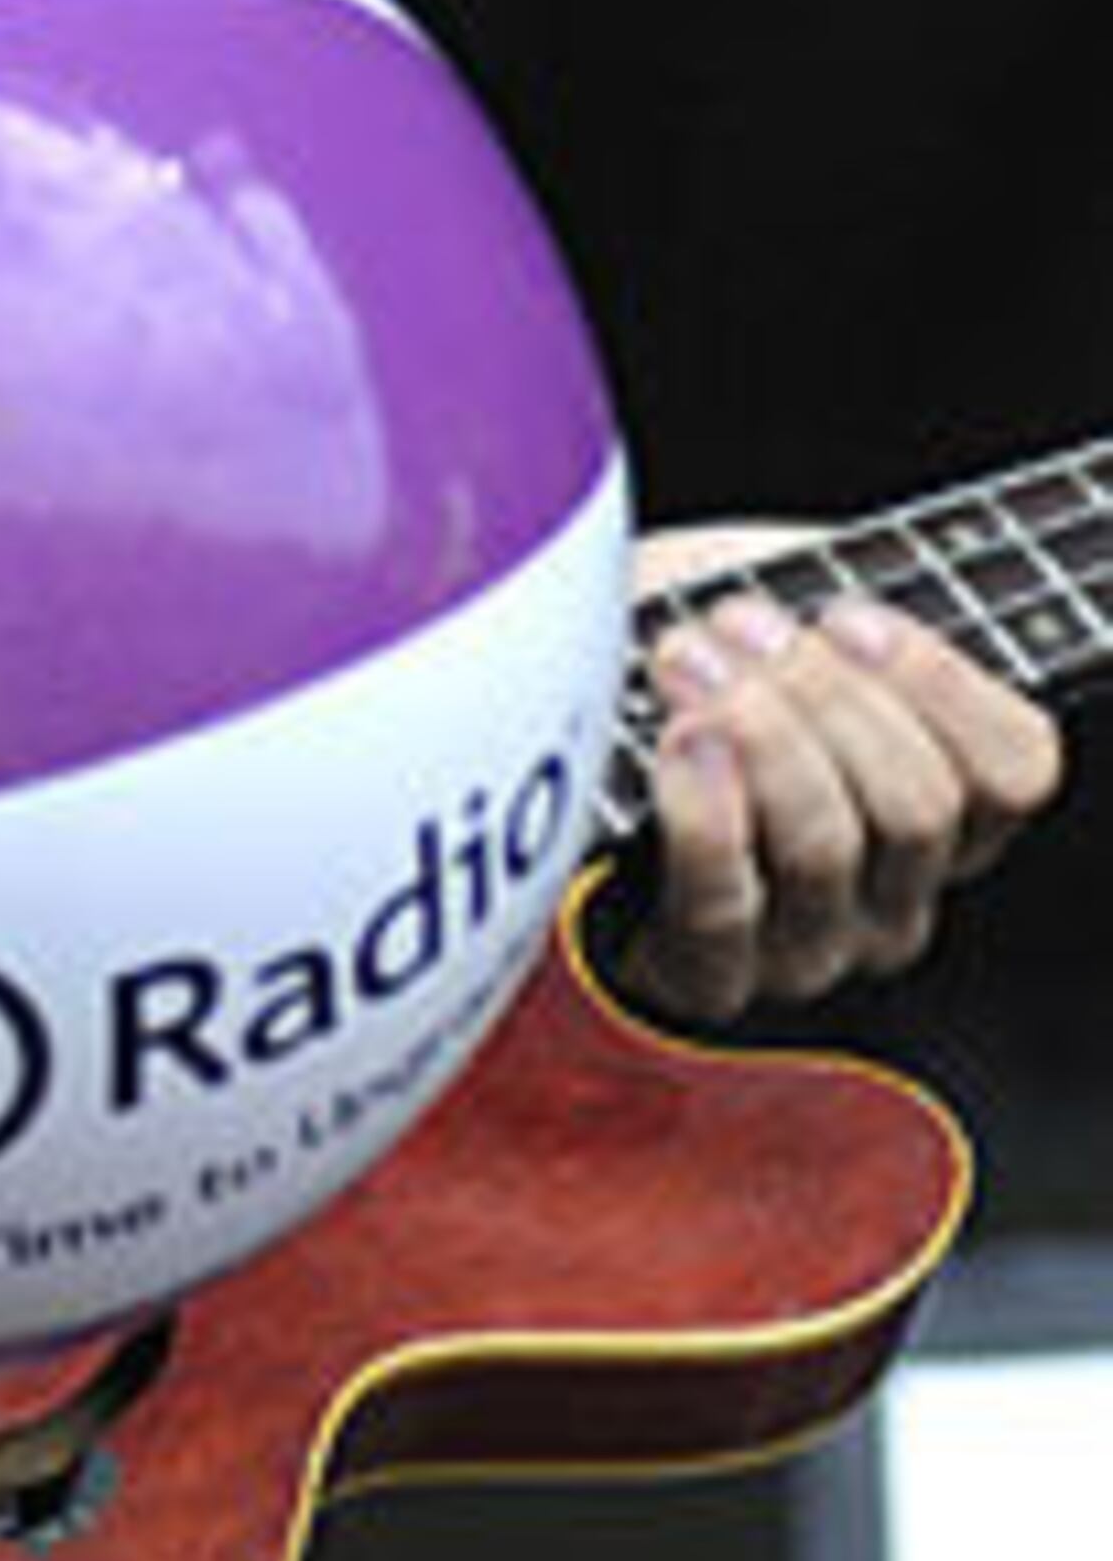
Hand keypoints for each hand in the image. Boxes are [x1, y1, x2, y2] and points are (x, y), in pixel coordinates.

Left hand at [625, 521, 1062, 1022]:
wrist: (547, 760)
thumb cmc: (673, 683)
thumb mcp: (767, 619)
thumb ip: (822, 608)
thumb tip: (823, 585)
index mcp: (939, 817)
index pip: (1013, 768)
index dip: (939, 682)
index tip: (845, 615)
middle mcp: (890, 899)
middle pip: (917, 805)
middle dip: (822, 695)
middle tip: (735, 628)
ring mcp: (805, 948)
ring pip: (829, 844)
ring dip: (756, 732)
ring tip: (684, 661)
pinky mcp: (707, 976)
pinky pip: (727, 907)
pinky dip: (705, 816)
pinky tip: (678, 745)